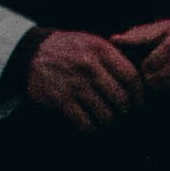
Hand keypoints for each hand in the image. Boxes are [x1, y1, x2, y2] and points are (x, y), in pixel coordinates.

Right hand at [18, 29, 140, 128]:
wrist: (30, 52)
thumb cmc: (67, 49)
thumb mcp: (90, 42)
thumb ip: (113, 57)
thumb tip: (139, 81)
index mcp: (99, 49)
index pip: (131, 77)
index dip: (139, 95)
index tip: (138, 104)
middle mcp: (89, 66)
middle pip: (121, 101)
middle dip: (124, 112)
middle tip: (121, 114)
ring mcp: (75, 84)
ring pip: (106, 116)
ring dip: (107, 122)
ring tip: (104, 118)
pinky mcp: (62, 100)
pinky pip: (87, 124)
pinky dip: (90, 128)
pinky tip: (88, 122)